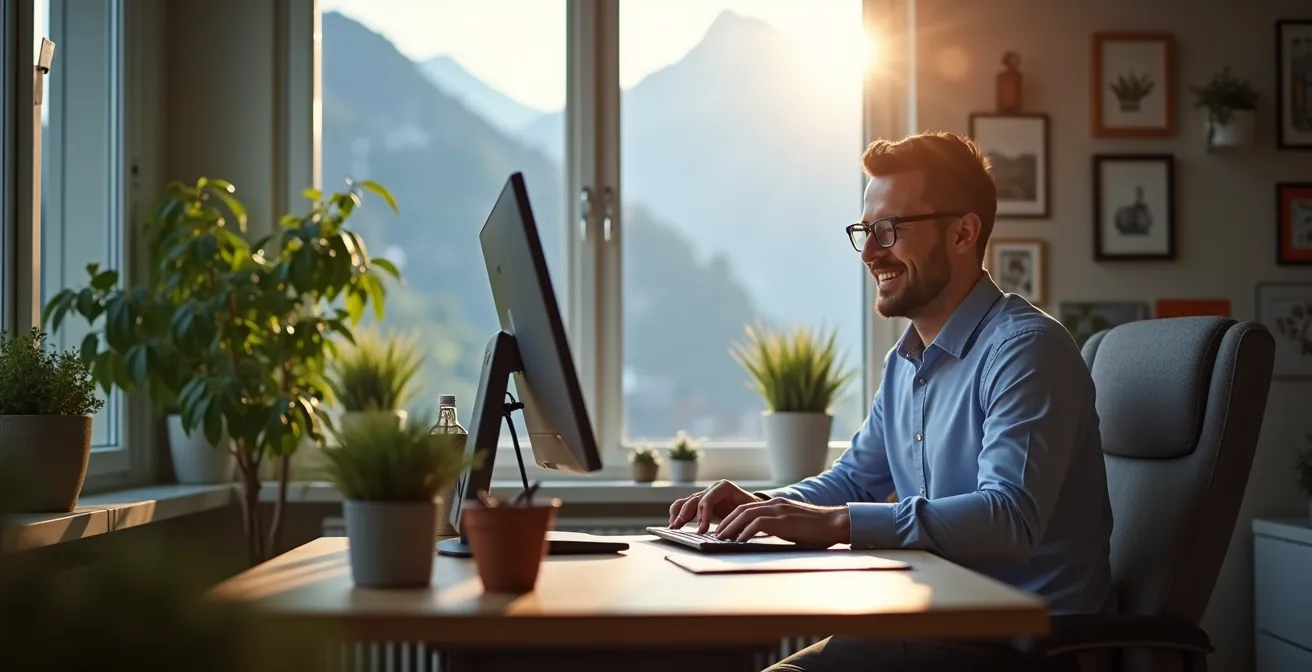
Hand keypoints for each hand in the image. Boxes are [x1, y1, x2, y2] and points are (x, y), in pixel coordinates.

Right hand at [668, 480, 759, 532]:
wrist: (753, 506)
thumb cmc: (752, 509)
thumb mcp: (749, 513)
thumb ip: (740, 521)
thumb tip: (732, 534)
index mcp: (723, 487)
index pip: (708, 499)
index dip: (703, 515)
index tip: (702, 530)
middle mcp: (711, 489)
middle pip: (694, 500)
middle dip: (685, 514)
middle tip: (678, 527)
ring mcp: (704, 495)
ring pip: (685, 502)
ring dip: (678, 514)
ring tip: (673, 527)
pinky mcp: (699, 504)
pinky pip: (684, 506)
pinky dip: (677, 514)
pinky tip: (674, 525)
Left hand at [713, 497, 849, 547]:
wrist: (835, 523)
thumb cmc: (818, 529)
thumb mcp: (793, 525)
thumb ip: (779, 526)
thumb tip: (765, 537)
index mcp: (776, 504)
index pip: (747, 508)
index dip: (732, 518)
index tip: (724, 529)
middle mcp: (774, 504)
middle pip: (741, 509)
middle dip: (727, 522)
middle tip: (717, 535)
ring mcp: (778, 510)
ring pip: (746, 514)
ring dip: (731, 527)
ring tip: (722, 539)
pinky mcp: (783, 520)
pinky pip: (758, 523)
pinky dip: (746, 532)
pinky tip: (740, 541)